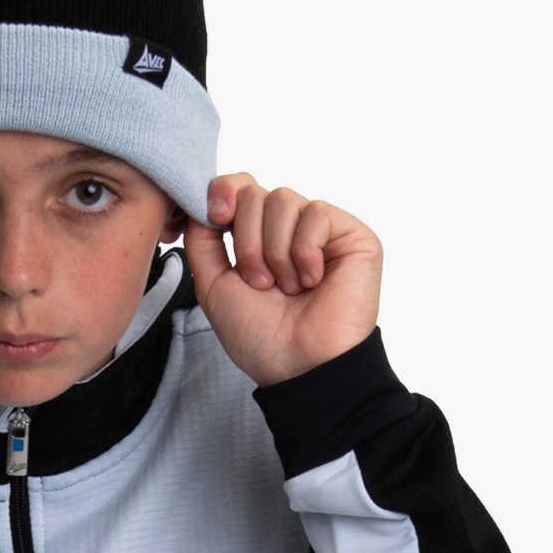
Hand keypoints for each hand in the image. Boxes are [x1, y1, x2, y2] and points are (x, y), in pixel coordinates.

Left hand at [183, 173, 381, 385]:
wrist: (299, 365)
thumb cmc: (260, 336)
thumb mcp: (213, 284)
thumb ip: (201, 240)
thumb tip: (199, 203)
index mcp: (258, 237)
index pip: (240, 187)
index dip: (224, 191)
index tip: (215, 216)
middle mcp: (289, 229)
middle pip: (256, 193)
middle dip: (247, 241)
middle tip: (260, 283)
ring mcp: (321, 231)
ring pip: (282, 199)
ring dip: (274, 252)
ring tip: (287, 288)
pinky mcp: (352, 235)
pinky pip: (315, 213)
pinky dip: (304, 252)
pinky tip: (312, 281)